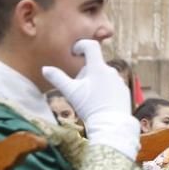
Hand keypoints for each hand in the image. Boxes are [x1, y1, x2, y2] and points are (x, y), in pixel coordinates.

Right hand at [42, 39, 139, 157]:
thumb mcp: (71, 92)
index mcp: (98, 67)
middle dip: (85, 71)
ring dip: (94, 81)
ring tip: (87, 97)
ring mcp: (119, 80)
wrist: (110, 124)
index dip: (82, 45)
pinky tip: (98, 102)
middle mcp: (111, 71)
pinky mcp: (123, 90)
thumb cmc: (89, 106)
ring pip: (103, 76)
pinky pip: (111, 85)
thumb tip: (45, 68)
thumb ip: (58, 78)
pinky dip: (103, 90)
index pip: (92, 46)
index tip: (74, 52)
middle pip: (95, 64)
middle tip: (76, 86)